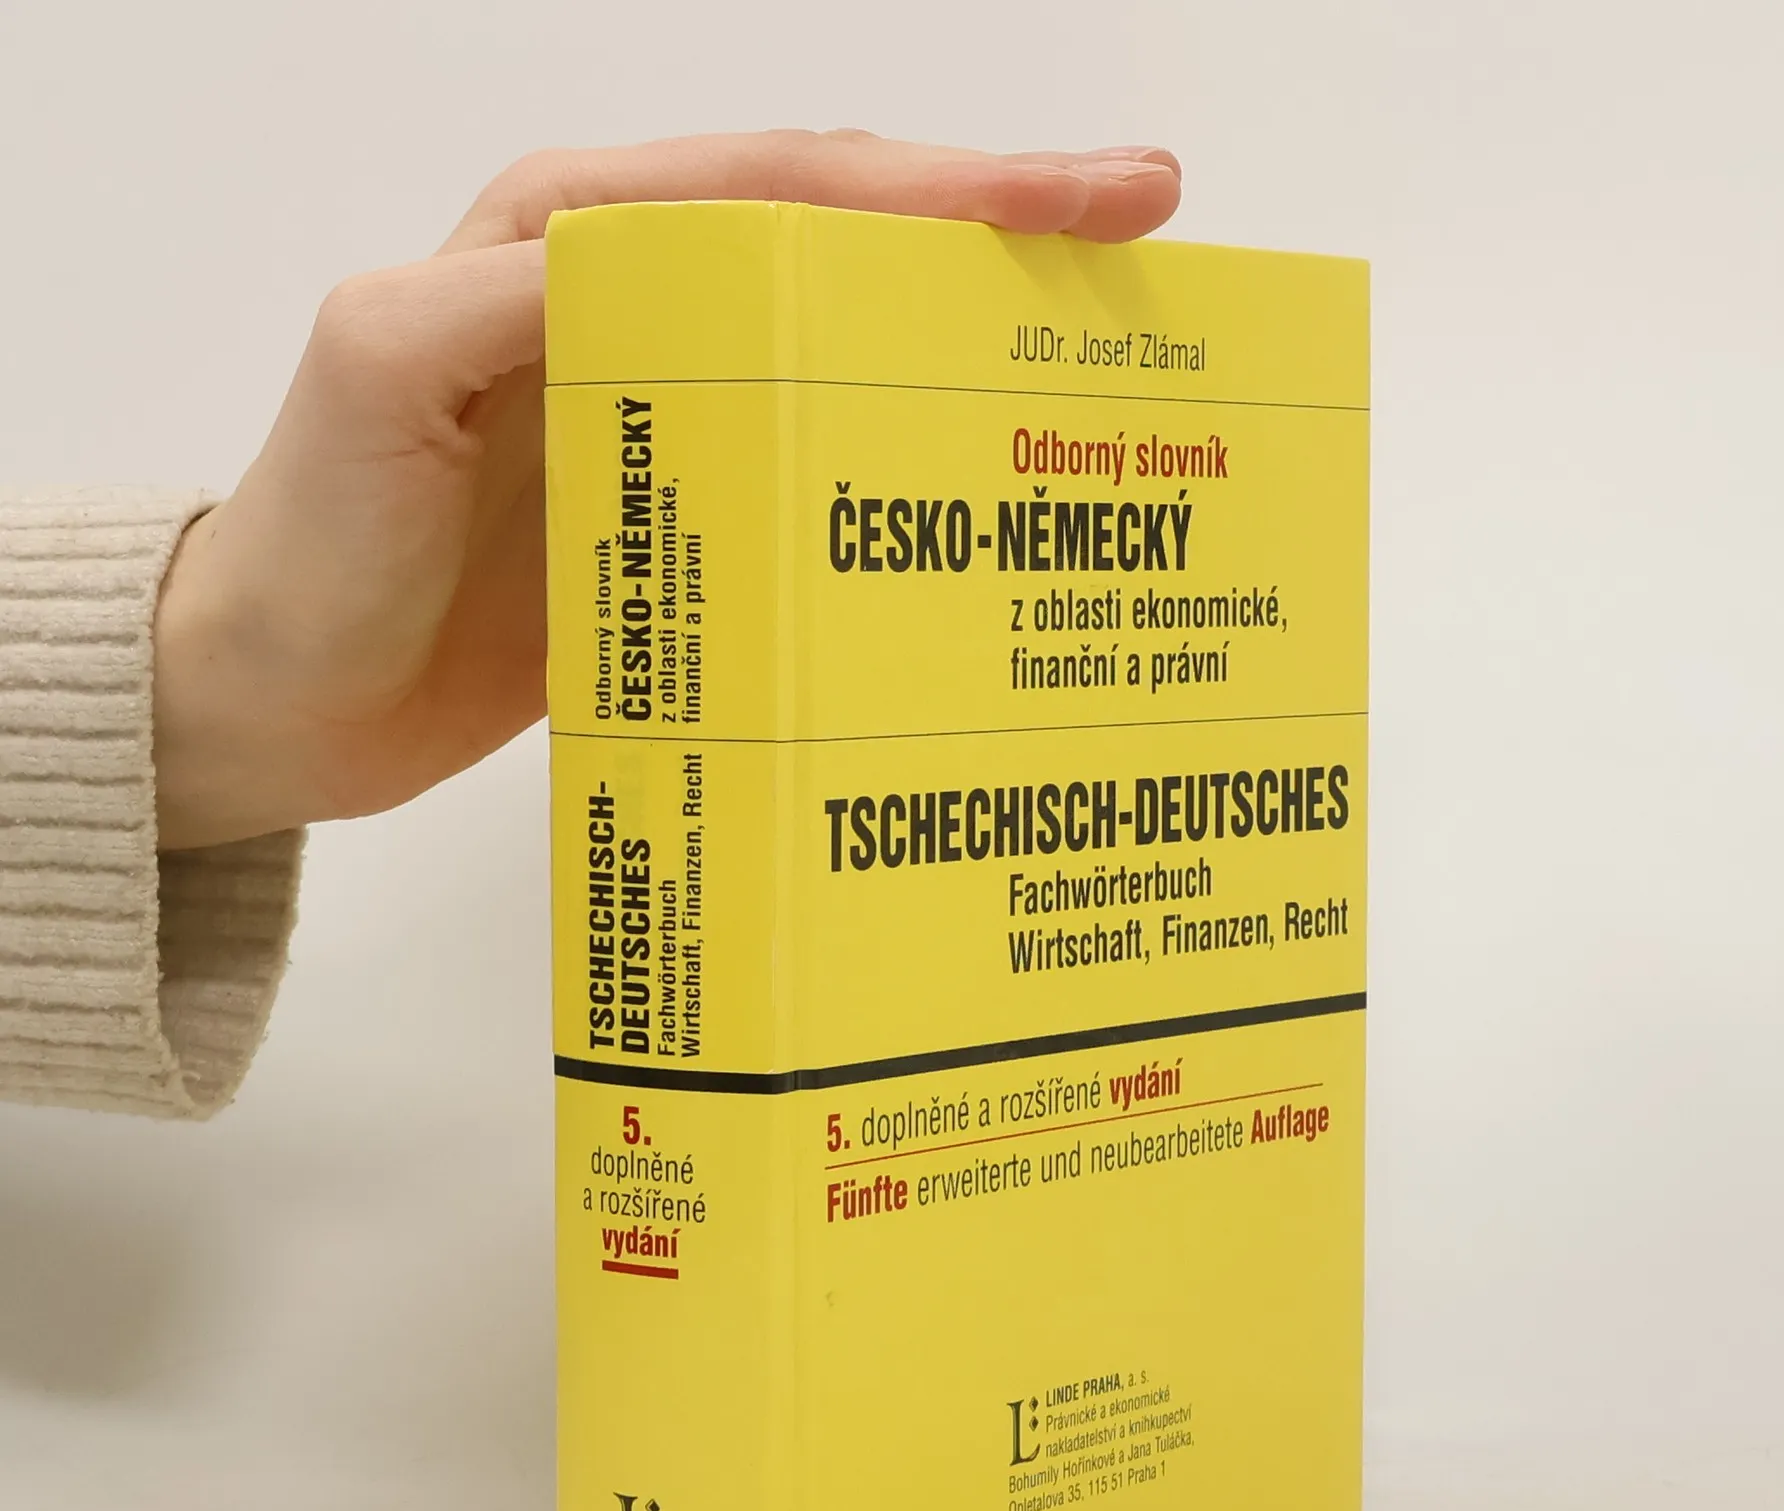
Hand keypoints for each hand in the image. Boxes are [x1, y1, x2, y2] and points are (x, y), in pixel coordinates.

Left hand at [151, 130, 1181, 848]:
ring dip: (971, 345)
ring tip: (1102, 364)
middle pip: (846, 242)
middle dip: (998, 234)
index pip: (789, 181)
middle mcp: (638, 308)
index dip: (947, 181)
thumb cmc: (313, 533)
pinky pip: (816, 467)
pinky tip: (981, 500)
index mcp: (577, 238)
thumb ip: (522, 292)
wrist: (280, 695)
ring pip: (848, 348)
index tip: (1096, 198)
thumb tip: (682, 260)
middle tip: (1142, 242)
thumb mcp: (388, 369)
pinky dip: (905, 471)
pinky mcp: (683, 515)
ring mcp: (669, 415)